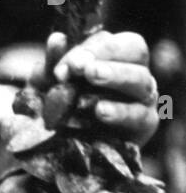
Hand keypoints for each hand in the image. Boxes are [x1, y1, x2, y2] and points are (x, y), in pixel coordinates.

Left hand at [40, 30, 159, 146]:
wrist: (62, 152)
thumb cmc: (60, 110)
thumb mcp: (49, 88)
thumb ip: (52, 65)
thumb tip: (57, 39)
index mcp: (114, 55)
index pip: (110, 41)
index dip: (89, 50)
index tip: (63, 68)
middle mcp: (133, 71)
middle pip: (135, 50)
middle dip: (108, 57)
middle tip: (84, 69)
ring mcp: (143, 97)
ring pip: (141, 80)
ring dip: (117, 78)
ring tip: (93, 81)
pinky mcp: (144, 124)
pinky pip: (139, 115)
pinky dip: (120, 112)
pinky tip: (100, 111)